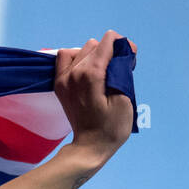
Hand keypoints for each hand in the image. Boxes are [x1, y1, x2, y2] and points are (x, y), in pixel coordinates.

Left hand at [54, 29, 137, 165]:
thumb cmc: (111, 126)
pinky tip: (87, 70)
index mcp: (89, 75)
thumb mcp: (124, 96)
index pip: (107, 42)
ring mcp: (63, 79)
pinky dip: (77, 58)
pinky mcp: (59, 84)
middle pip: (95, 45)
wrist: (90, 146)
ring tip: (104, 71)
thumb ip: (120, 70)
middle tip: (120, 69)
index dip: (123, 46)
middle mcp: (72, 74)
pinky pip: (64, 58)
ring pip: (81, 49)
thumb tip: (119, 53)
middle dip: (110, 51)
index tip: (129, 59)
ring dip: (95, 55)